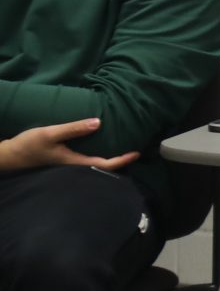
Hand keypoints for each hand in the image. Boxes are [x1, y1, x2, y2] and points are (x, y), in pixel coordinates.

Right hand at [0, 118, 134, 172]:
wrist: (9, 156)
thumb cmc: (28, 145)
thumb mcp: (50, 133)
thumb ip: (74, 128)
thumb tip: (99, 122)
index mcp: (74, 162)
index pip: (104, 165)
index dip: (122, 161)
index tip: (136, 153)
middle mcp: (74, 167)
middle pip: (102, 168)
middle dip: (120, 161)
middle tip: (135, 150)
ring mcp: (69, 166)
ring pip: (94, 165)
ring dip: (109, 159)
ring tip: (124, 148)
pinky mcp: (63, 161)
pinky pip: (86, 161)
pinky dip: (98, 156)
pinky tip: (101, 146)